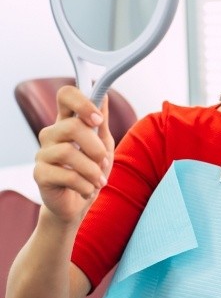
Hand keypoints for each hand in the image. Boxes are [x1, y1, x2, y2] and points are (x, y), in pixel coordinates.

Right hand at [33, 86, 114, 224]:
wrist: (79, 203)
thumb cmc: (91, 169)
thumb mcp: (103, 143)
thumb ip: (101, 121)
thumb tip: (104, 95)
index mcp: (67, 121)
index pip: (66, 95)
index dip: (82, 102)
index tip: (98, 120)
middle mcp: (52, 134)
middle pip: (71, 126)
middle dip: (95, 146)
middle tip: (104, 161)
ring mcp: (43, 153)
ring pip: (68, 152)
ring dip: (92, 170)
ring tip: (99, 180)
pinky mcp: (40, 175)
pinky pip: (66, 176)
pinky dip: (85, 185)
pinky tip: (89, 190)